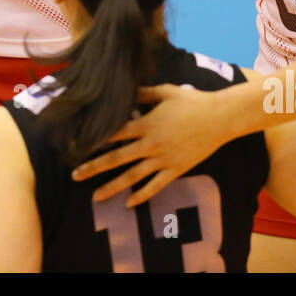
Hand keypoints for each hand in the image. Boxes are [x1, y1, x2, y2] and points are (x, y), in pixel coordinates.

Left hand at [72, 84, 233, 205]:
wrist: (220, 118)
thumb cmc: (192, 101)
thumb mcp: (165, 92)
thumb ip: (143, 94)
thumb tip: (124, 93)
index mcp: (147, 124)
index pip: (114, 134)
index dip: (94, 140)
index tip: (76, 146)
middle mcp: (151, 144)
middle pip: (117, 158)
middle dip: (94, 167)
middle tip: (75, 176)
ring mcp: (164, 159)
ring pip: (133, 177)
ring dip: (112, 187)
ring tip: (96, 197)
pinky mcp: (176, 170)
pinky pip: (155, 186)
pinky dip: (142, 195)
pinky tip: (128, 203)